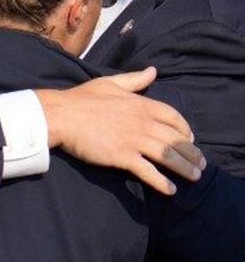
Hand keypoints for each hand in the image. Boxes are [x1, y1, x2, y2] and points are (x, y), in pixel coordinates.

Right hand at [36, 67, 205, 195]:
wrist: (61, 115)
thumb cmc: (82, 98)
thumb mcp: (110, 83)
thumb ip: (134, 79)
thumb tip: (153, 71)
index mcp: (141, 104)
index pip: (173, 117)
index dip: (185, 129)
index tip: (190, 139)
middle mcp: (142, 122)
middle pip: (176, 140)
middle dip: (192, 153)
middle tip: (200, 165)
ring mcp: (133, 140)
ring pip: (168, 156)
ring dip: (185, 168)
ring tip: (194, 177)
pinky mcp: (122, 156)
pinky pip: (148, 172)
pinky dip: (162, 183)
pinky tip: (171, 190)